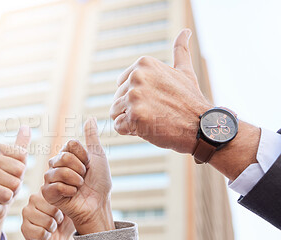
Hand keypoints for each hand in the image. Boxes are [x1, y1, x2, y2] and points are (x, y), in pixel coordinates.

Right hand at [0, 126, 30, 221]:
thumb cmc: (5, 181)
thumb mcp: (16, 161)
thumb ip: (21, 144)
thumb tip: (26, 127)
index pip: (23, 156)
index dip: (21, 169)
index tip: (11, 173)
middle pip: (20, 169)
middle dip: (17, 180)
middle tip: (7, 184)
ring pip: (15, 183)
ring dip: (12, 191)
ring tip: (2, 190)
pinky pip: (7, 194)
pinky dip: (6, 199)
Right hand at [22, 193, 73, 239]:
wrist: (61, 239)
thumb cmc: (66, 221)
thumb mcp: (70, 207)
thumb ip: (68, 197)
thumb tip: (69, 189)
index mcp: (44, 191)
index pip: (56, 198)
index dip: (62, 209)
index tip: (61, 212)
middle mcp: (33, 199)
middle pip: (52, 210)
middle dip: (57, 219)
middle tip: (55, 221)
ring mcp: (26, 213)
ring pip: (47, 222)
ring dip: (52, 228)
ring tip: (51, 227)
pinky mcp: (24, 227)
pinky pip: (40, 232)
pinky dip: (46, 236)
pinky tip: (45, 234)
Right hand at [42, 118, 114, 234]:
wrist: (98, 204)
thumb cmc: (99, 183)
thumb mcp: (98, 157)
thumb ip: (92, 137)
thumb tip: (91, 118)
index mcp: (66, 155)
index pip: (70, 144)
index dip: (83, 155)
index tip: (88, 165)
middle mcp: (55, 164)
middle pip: (64, 156)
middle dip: (80, 168)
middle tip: (84, 178)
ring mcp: (50, 178)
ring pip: (60, 170)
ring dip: (76, 181)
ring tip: (78, 187)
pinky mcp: (47, 192)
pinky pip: (56, 185)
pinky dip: (69, 191)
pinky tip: (72, 195)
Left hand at [110, 29, 211, 153]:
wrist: (201, 126)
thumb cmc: (191, 101)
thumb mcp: (184, 71)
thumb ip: (180, 51)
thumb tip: (185, 31)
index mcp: (143, 64)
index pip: (121, 84)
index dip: (136, 97)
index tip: (156, 100)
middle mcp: (136, 76)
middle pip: (117, 99)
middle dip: (132, 109)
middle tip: (157, 112)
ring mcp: (135, 96)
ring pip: (115, 112)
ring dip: (130, 120)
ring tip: (152, 119)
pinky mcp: (135, 116)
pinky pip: (118, 126)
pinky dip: (130, 131)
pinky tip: (149, 127)